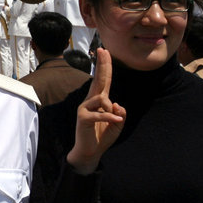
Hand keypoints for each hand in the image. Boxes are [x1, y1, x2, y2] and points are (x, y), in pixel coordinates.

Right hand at [67, 48, 125, 174]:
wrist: (90, 152)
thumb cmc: (102, 136)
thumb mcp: (117, 124)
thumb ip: (119, 113)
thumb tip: (115, 103)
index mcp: (99, 100)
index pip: (103, 80)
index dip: (105, 66)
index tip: (105, 52)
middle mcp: (90, 101)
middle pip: (98, 80)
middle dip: (102, 65)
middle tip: (103, 50)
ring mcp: (85, 108)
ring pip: (102, 99)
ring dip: (110, 109)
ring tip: (111, 120)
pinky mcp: (83, 117)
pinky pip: (100, 113)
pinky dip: (109, 117)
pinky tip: (115, 120)